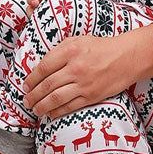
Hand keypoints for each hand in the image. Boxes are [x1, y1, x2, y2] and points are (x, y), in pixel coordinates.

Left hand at [23, 23, 152, 119]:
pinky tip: (50, 113)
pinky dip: (57, 112)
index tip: (25, 85)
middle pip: (47, 85)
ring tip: (34, 109)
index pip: (43, 68)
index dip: (31, 79)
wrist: (127, 58)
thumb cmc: (101, 47)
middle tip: (26, 100)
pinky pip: (70, 106)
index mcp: (69, 51)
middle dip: (33, 95)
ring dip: (41, 106)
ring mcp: (84, 84)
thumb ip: (59, 51)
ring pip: (55, 98)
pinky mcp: (92, 96)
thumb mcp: (78, 40)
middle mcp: (75, 68)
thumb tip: (41, 67)